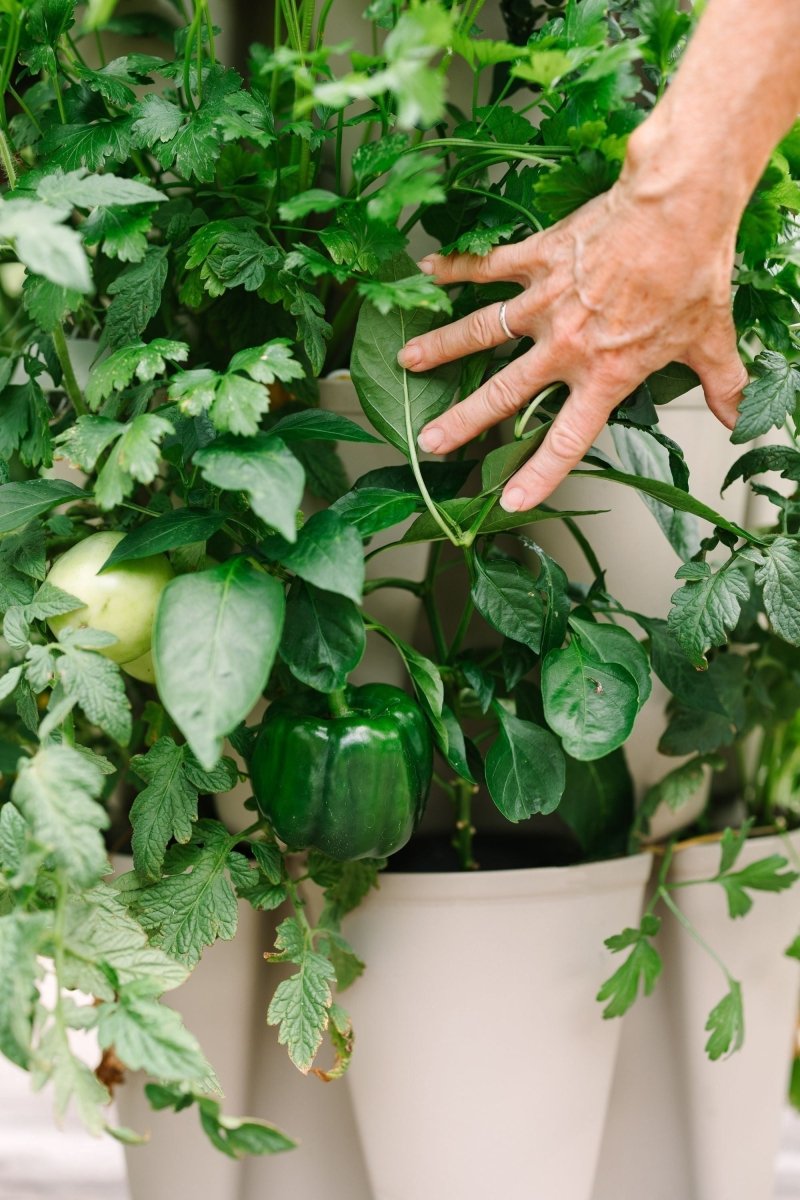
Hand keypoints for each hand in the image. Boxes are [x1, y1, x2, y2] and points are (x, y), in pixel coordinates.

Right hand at [398, 138, 748, 512]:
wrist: (676, 211)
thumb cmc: (693, 274)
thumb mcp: (712, 339)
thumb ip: (721, 384)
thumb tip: (740, 417)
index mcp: (603, 374)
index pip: (564, 439)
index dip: (537, 476)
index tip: (507, 500)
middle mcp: (564, 347)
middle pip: (501, 394)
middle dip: (462, 423)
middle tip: (428, 442)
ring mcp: (545, 303)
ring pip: (479, 332)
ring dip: (440, 349)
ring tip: (405, 362)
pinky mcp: (538, 259)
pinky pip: (488, 267)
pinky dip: (456, 268)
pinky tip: (425, 270)